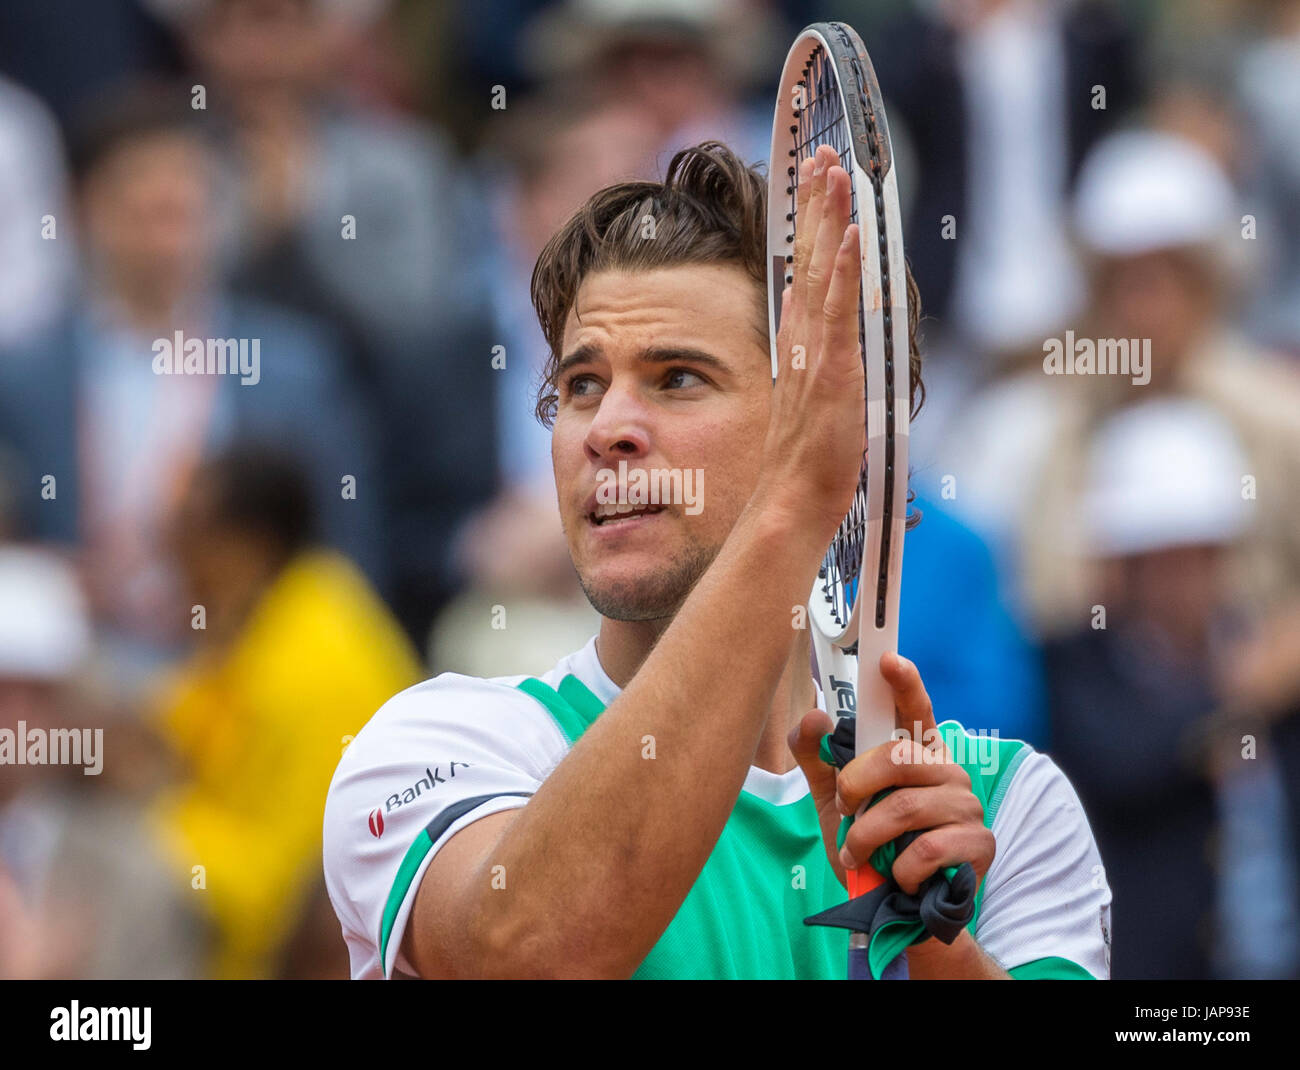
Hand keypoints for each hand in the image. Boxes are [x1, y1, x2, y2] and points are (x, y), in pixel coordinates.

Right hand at [756, 144, 865, 542]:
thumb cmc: (810, 462)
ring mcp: (814, 352)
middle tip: (823, 154)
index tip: (815, 183)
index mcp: (801, 344)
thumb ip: (821, 364)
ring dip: (827, 218)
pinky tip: (848, 234)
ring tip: (833, 170)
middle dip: (815, 203)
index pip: (805, 271)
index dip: (810, 226)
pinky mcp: (832, 370)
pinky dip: (841, 270)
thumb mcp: (819, 401)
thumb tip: (823, 336)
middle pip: (807, 258)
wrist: (795, 500)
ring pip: (819, 271)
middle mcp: (802, 339)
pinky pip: (837, 310)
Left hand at [788, 652, 994, 894]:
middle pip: (896, 757)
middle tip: (844, 809)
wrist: (900, 909)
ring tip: (855, 851)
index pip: (915, 709)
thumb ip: (817, 757)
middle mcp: (947, 769)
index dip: (905, 683)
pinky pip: (926, 849)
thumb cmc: (872, 844)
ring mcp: (967, 806)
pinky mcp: (979, 844)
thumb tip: (813, 717)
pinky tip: (896, 874)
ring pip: (905, 807)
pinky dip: (898, 867)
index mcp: (917, 752)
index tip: (888, 660)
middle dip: (855, 784)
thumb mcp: (834, 800)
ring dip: (866, 836)